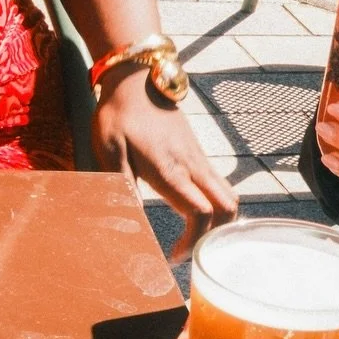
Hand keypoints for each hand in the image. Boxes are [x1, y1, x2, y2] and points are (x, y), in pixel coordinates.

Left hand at [93, 67, 237, 258]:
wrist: (137, 81)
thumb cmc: (120, 116)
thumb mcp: (109, 150)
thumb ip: (122, 183)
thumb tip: (131, 216)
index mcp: (171, 170)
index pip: (200, 213)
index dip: (192, 241)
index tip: (173, 257)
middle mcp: (192, 167)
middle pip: (227, 208)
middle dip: (215, 236)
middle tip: (189, 250)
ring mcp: (200, 160)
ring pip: (229, 197)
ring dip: (220, 221)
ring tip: (194, 236)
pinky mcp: (199, 155)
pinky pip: (219, 186)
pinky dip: (217, 206)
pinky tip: (194, 213)